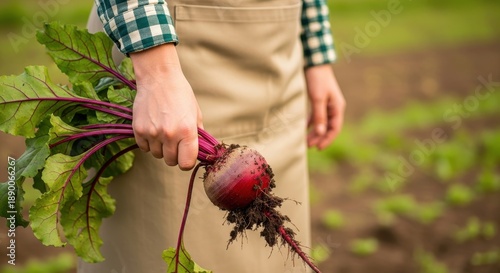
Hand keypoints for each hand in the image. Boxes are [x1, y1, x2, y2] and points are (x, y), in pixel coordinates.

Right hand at [130, 44, 202, 169]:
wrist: (159, 78)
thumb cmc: (180, 94)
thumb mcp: (196, 113)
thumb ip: (198, 135)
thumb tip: (202, 152)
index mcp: (187, 131)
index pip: (186, 164)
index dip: (187, 161)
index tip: (186, 155)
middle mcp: (169, 134)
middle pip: (171, 161)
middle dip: (174, 154)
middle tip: (175, 141)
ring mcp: (152, 133)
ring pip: (157, 155)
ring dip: (161, 148)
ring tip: (163, 131)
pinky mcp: (139, 130)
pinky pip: (144, 148)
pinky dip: (149, 143)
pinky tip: (153, 129)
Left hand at [305, 64, 345, 148]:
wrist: (314, 63)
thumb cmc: (317, 79)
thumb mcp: (318, 98)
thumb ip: (319, 116)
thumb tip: (320, 132)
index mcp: (337, 108)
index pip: (335, 128)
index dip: (327, 139)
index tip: (318, 148)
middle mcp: (334, 108)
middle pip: (328, 127)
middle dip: (319, 137)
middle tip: (309, 146)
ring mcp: (327, 104)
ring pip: (322, 122)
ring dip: (315, 132)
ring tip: (306, 140)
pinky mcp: (319, 101)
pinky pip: (316, 116)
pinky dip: (311, 123)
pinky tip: (304, 129)